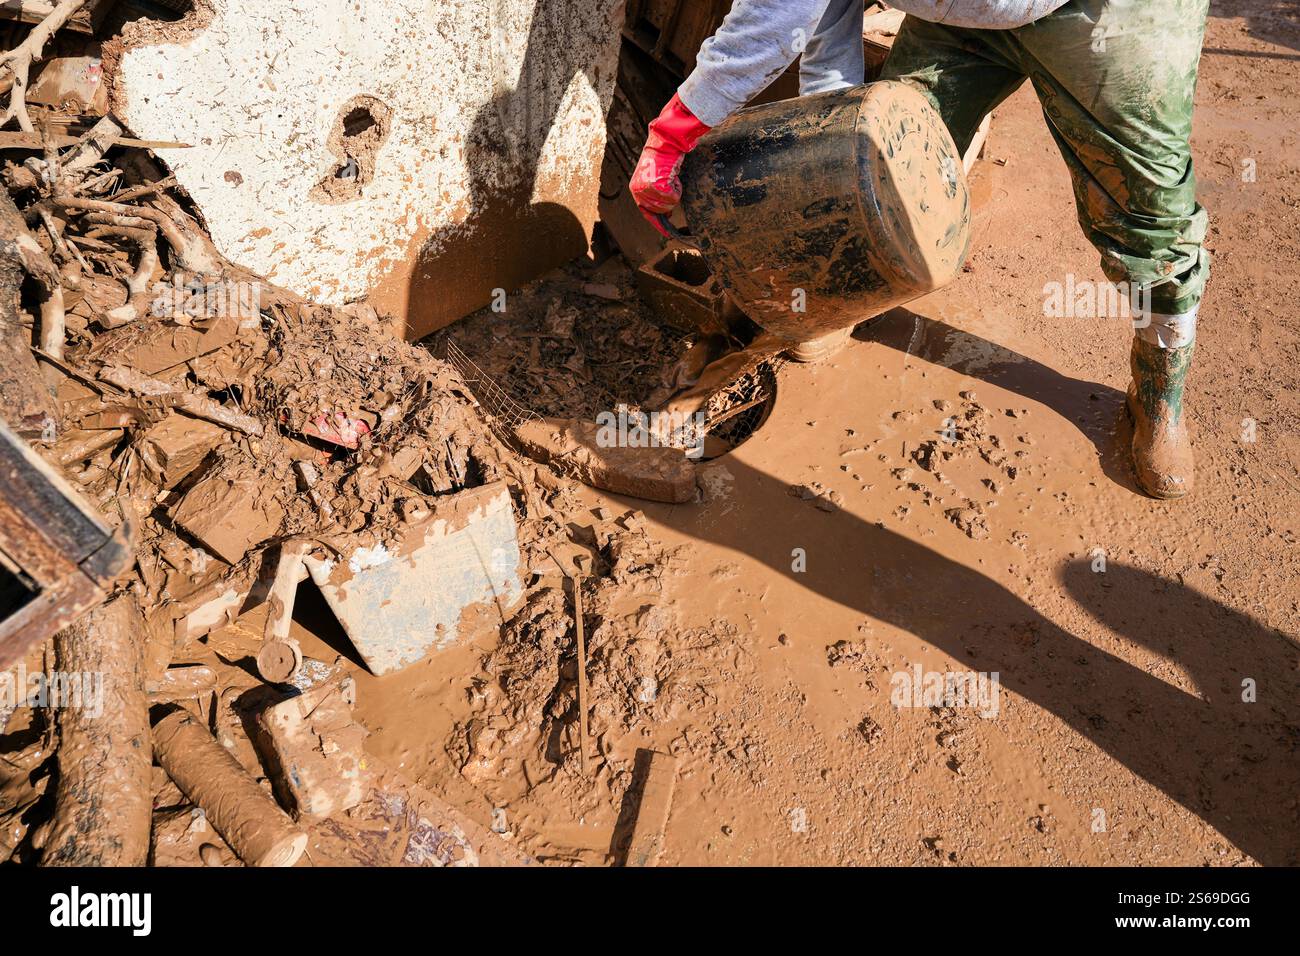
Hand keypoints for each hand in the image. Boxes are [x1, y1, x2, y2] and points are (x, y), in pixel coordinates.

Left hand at [629, 93, 710, 235]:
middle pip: (661, 210)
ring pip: (668, 205)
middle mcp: (638, 190)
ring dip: (674, 193)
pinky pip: (673, 198)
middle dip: (669, 200)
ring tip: (671, 178)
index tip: (667, 232)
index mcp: (635, 189)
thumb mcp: (655, 178)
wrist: (666, 142)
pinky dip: (678, 188)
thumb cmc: (664, 158)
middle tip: (671, 184)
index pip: (646, 212)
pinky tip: (674, 176)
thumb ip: (656, 195)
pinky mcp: (657, 186)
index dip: (657, 223)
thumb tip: (666, 214)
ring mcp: (646, 189)